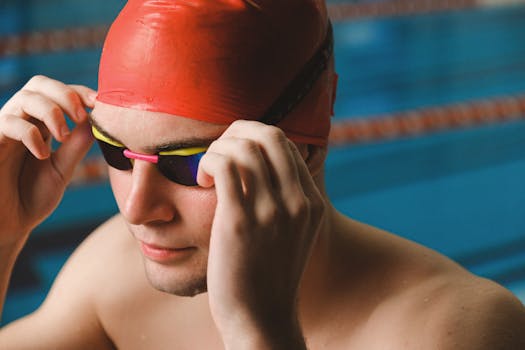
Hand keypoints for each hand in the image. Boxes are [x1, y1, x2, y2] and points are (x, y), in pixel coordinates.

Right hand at [0, 75, 94, 248]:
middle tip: (81, 115)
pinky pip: (8, 123)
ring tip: (63, 135)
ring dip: (51, 111)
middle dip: (65, 93)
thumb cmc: (32, 197)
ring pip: (25, 97)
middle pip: (39, 84)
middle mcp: (22, 121)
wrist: (9, 224)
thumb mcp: (62, 169)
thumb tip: (96, 120)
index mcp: (41, 124)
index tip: (99, 103)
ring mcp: (4, 130)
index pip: (59, 92)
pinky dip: (31, 134)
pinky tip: (43, 153)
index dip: (79, 92)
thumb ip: (77, 146)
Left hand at [197, 120, 325, 348]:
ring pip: (245, 145)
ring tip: (208, 172)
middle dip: (237, 132)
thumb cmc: (266, 276)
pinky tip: (201, 180)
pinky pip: (225, 164)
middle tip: (218, 153)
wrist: (261, 319)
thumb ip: (285, 203)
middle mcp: (298, 201)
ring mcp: (272, 210)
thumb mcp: (291, 236)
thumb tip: (261, 171)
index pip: (286, 144)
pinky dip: (208, 161)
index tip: (232, 153)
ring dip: (218, 148)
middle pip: (269, 134)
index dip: (253, 137)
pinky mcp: (241, 221)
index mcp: (311, 203)